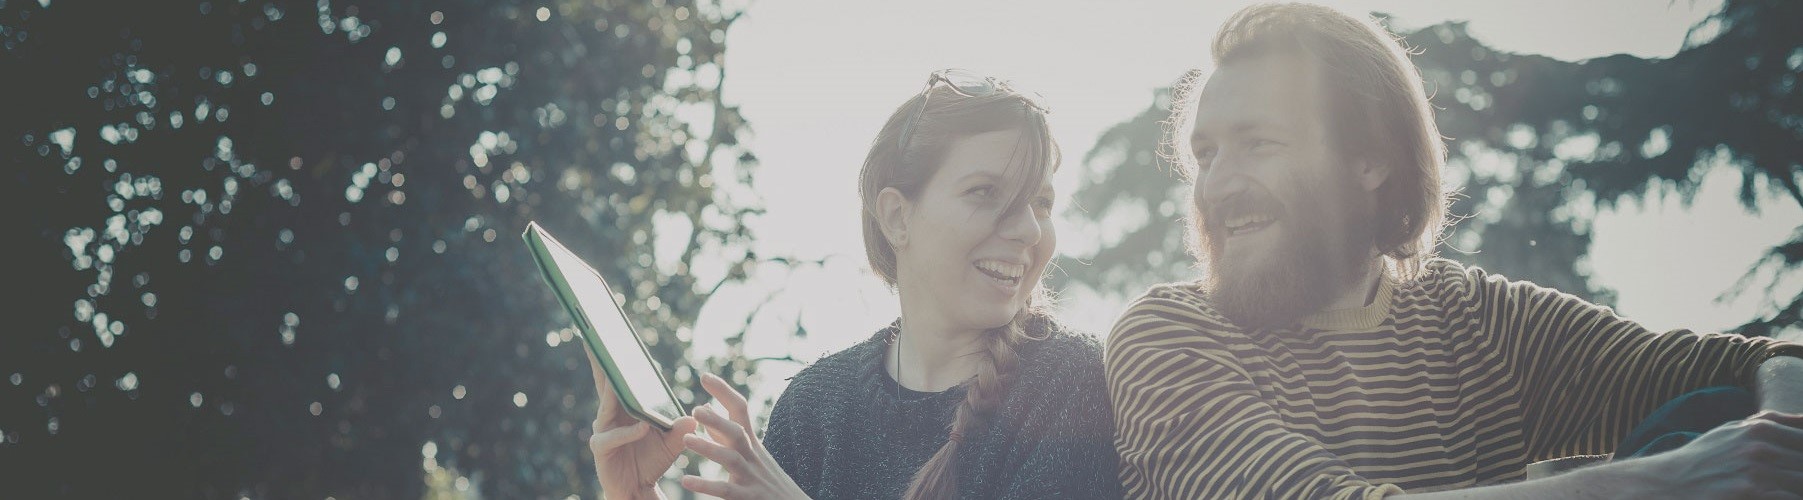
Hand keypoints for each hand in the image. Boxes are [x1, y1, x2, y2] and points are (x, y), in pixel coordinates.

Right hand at [585, 348, 698, 499]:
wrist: (639, 489)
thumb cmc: (652, 461)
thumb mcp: (673, 442)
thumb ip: (682, 428)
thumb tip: (696, 415)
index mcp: (625, 408)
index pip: (619, 378)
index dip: (616, 358)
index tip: (616, 336)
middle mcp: (609, 415)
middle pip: (604, 384)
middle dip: (600, 362)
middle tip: (596, 340)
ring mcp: (603, 431)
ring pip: (606, 407)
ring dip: (613, 393)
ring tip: (620, 378)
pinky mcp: (601, 449)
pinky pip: (613, 437)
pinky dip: (628, 432)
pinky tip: (643, 427)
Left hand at [679, 372, 809, 499]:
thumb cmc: (766, 480)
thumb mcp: (750, 453)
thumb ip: (723, 433)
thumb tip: (704, 407)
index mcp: (752, 443)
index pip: (740, 410)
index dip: (724, 392)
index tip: (705, 376)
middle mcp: (752, 456)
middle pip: (737, 432)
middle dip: (718, 420)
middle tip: (695, 410)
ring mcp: (751, 477)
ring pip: (732, 459)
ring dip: (709, 448)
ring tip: (686, 441)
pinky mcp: (749, 497)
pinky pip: (726, 490)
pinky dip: (706, 485)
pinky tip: (686, 481)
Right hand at [1619, 411, 1802, 498]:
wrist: (1668, 484)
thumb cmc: (1702, 459)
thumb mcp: (1732, 431)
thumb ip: (1770, 423)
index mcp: (1759, 429)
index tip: (1797, 462)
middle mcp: (1759, 447)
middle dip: (1802, 472)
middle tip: (1790, 478)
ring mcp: (1755, 472)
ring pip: (1802, 482)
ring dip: (1798, 488)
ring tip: (1784, 488)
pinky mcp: (1750, 493)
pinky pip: (1789, 498)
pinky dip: (1789, 497)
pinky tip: (1778, 496)